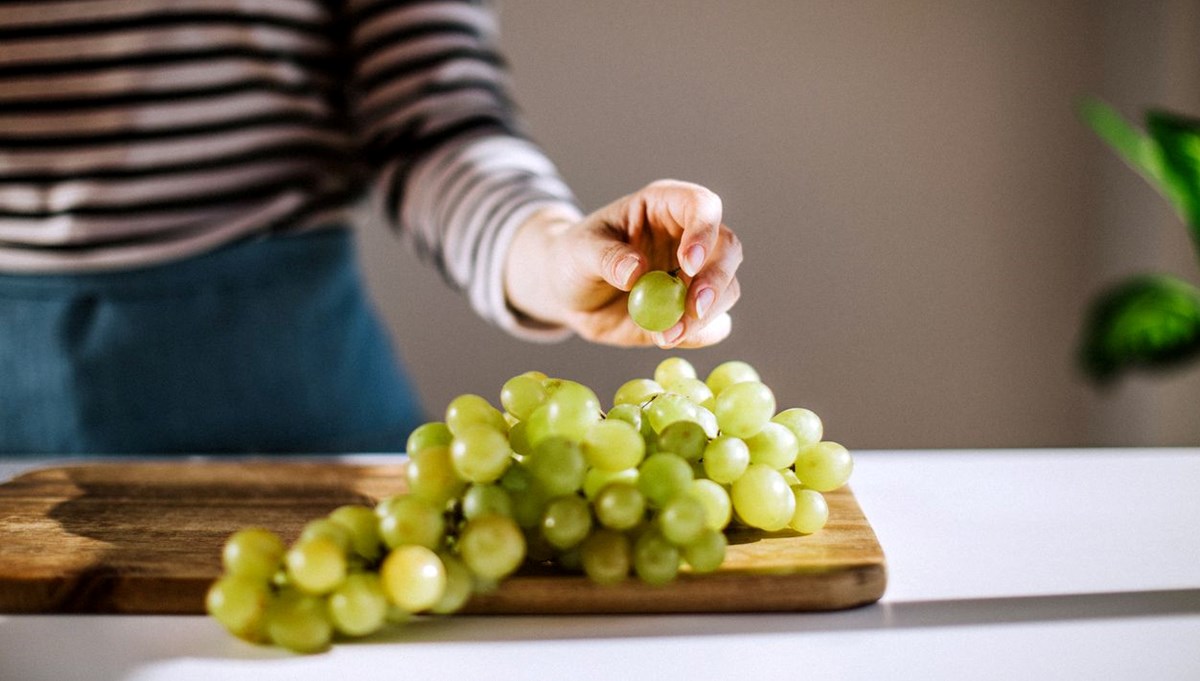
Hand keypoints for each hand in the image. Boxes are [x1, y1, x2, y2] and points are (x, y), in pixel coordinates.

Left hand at [504, 179, 742, 347]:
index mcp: (665, 206)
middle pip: (727, 249)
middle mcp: (689, 237)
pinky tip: (667, 338)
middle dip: (715, 280)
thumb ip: (607, 257)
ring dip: (704, 316)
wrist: (568, 294)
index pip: (701, 206)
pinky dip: (698, 335)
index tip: (688, 262)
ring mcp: (694, 275)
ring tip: (665, 335)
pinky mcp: (691, 310)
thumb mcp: (579, 251)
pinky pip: (712, 324)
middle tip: (692, 310)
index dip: (703, 232)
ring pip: (727, 289)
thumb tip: (635, 271)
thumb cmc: (573, 258)